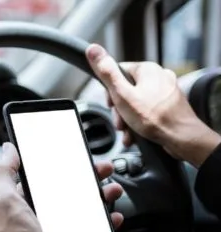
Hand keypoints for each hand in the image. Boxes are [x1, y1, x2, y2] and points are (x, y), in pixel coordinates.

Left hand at [0, 143, 123, 231]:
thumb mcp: (5, 201)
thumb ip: (5, 173)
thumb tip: (8, 149)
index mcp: (24, 198)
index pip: (47, 174)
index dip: (64, 163)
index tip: (81, 154)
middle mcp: (40, 211)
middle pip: (70, 188)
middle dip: (89, 177)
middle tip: (104, 171)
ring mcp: (55, 228)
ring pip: (83, 206)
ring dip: (101, 197)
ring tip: (113, 192)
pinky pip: (90, 229)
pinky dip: (104, 222)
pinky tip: (112, 217)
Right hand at [86, 44, 219, 166]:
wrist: (181, 138)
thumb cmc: (155, 118)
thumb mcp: (122, 95)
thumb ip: (107, 73)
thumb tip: (93, 50)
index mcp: (148, 69)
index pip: (118, 72)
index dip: (110, 91)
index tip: (111, 104)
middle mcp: (159, 76)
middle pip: (127, 90)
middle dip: (120, 110)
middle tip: (120, 122)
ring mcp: (166, 91)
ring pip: (137, 102)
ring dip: (128, 119)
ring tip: (129, 130)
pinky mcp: (170, 105)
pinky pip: (149, 111)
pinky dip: (141, 122)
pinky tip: (138, 133)